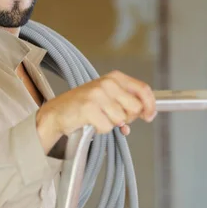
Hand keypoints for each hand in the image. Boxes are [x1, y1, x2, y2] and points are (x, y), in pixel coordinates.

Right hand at [37, 70, 156, 153]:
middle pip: (135, 107)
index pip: (143, 89)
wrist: (56, 113)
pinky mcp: (89, 108)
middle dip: (127, 117)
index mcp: (114, 77)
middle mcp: (107, 83)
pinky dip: (100, 130)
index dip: (150, 105)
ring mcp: (97, 95)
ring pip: (121, 119)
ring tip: (98, 118)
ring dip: (111, 124)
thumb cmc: (81, 105)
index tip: (149, 115)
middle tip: (112, 117)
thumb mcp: (107, 96)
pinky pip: (107, 127)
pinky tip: (91, 123)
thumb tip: (146, 113)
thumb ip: (126, 101)